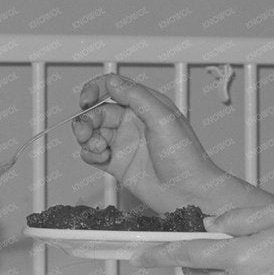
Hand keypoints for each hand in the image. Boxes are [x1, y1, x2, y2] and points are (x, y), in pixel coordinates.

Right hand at [71, 74, 227, 212]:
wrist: (188, 193)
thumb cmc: (185, 156)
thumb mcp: (163, 118)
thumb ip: (136, 96)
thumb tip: (112, 82)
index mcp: (145, 105)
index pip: (113, 88)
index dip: (95, 90)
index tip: (87, 99)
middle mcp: (132, 122)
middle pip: (98, 111)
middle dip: (87, 118)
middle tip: (86, 130)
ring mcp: (124, 143)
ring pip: (92, 131)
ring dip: (86, 136)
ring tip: (96, 145)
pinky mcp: (117, 164)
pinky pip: (92, 153)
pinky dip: (89, 154)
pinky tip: (102, 157)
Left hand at [135, 202, 273, 274]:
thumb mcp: (273, 215)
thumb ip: (233, 219)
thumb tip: (207, 225)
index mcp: (241, 256)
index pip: (188, 255)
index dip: (159, 254)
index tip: (135, 256)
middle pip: (202, 269)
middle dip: (201, 254)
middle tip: (218, 234)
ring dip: (227, 265)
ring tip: (264, 248)